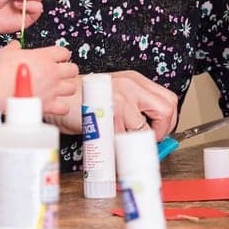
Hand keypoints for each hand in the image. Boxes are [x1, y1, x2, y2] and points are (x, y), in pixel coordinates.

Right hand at [0, 40, 78, 115]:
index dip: (62, 55)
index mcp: (45, 56)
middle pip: (73, 69)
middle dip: (68, 72)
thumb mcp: (7, 52)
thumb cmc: (2, 71)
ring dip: (67, 88)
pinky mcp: (49, 104)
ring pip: (72, 87)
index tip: (58, 59)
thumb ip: (14, 47)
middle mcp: (53, 72)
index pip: (64, 52)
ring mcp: (53, 88)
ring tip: (60, 89)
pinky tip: (57, 106)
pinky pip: (65, 107)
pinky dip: (62, 108)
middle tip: (61, 74)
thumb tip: (15, 45)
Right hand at [45, 72, 176, 141]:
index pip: (167, 99)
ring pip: (144, 130)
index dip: (169, 120)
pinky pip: (123, 140)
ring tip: (123, 144)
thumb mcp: (114, 93)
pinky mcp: (110, 116)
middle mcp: (131, 87)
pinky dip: (119, 148)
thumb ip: (133, 106)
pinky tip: (111, 145)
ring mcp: (121, 100)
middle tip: (151, 141)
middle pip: (166, 110)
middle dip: (163, 131)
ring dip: (135, 143)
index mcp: (135, 80)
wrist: (60, 96)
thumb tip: (151, 130)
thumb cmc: (84, 98)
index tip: (161, 132)